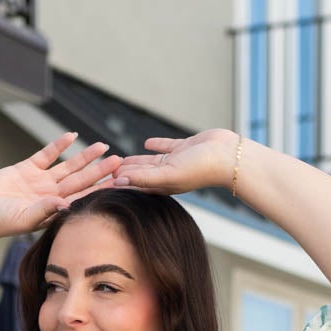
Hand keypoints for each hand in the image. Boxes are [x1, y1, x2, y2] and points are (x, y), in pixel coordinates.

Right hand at [0, 131, 124, 239]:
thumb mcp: (24, 219)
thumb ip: (45, 210)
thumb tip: (67, 204)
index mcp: (54, 210)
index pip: (83, 197)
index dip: (100, 189)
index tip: (118, 182)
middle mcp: (51, 195)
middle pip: (81, 180)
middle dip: (100, 171)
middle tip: (120, 161)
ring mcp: (40, 181)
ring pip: (68, 166)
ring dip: (85, 157)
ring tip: (103, 147)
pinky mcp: (27, 168)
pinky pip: (47, 154)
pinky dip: (59, 145)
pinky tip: (73, 136)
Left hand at [109, 129, 237, 195]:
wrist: (227, 156)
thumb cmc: (200, 169)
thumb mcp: (168, 174)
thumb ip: (143, 177)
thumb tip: (118, 180)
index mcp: (163, 186)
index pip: (135, 186)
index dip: (120, 186)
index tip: (102, 186)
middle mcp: (168, 176)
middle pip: (140, 175)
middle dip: (124, 174)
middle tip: (106, 172)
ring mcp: (177, 162)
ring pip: (151, 162)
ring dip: (136, 161)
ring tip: (121, 160)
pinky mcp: (185, 148)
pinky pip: (166, 147)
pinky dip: (156, 146)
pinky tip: (146, 143)